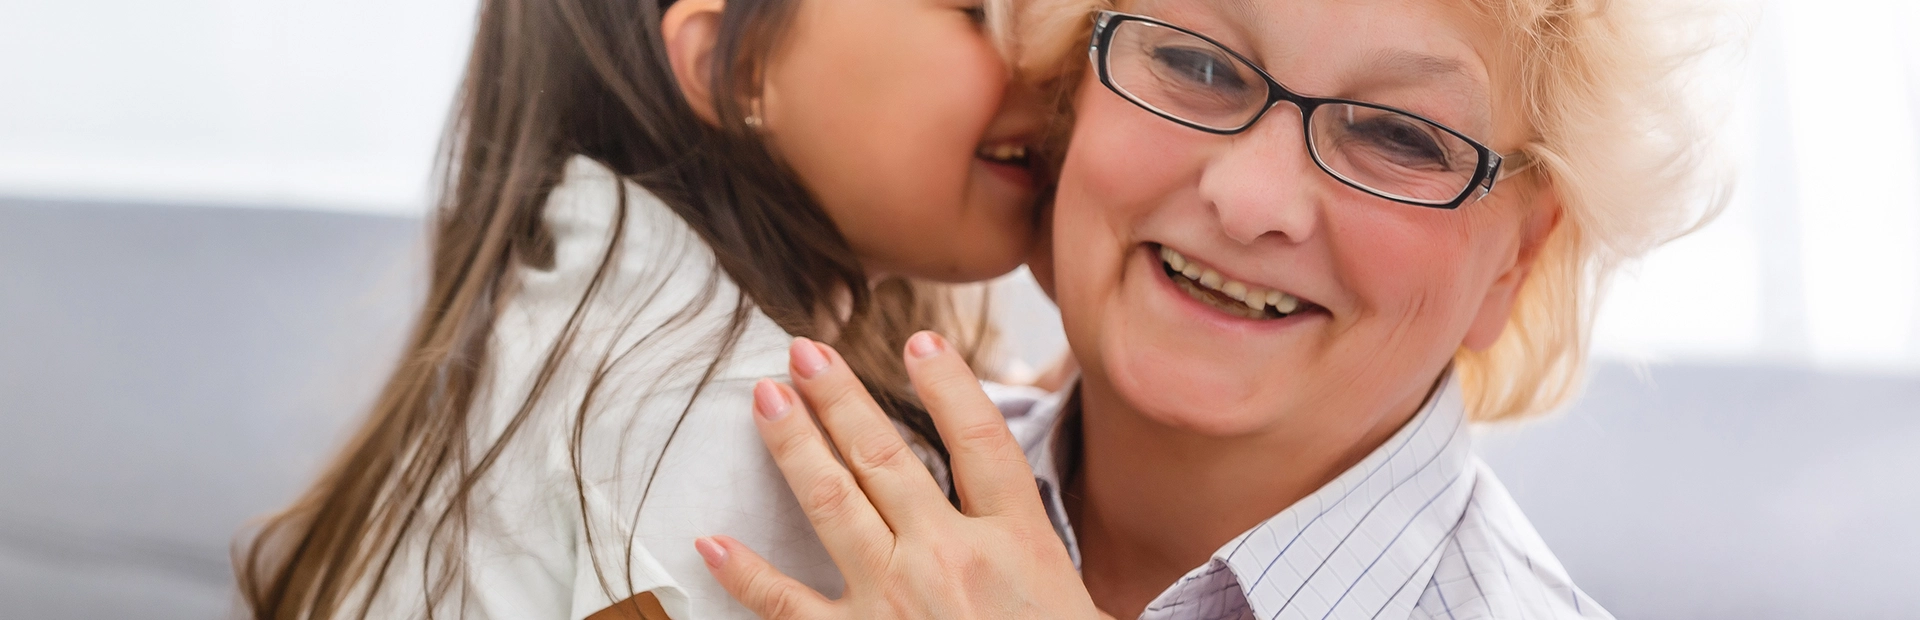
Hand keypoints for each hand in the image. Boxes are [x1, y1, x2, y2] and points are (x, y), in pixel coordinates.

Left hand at [696, 332, 1104, 618]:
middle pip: (887, 454)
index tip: (920, 340)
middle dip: (841, 396)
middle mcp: (950, 557)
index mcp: (1018, 542)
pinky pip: (788, 605)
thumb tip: (1027, 540)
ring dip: (795, 442)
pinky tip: (711, 542)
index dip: (949, 382)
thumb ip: (1048, 565)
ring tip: (767, 396)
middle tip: (805, 351)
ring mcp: (895, 600)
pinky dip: (746, 574)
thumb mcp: (1085, 608)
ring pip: (833, 500)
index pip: (979, 439)